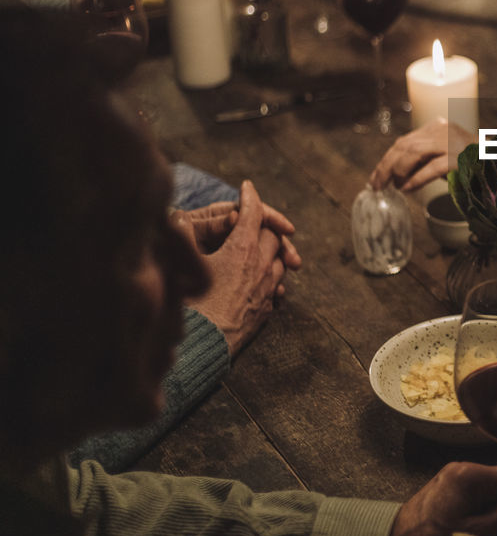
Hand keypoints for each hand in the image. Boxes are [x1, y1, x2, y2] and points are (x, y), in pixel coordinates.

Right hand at [186, 181, 302, 355]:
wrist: (204, 347)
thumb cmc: (189, 304)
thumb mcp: (182, 265)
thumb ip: (182, 236)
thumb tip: (179, 217)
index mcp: (242, 249)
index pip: (253, 213)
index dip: (250, 197)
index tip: (247, 187)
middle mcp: (262, 266)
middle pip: (272, 235)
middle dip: (262, 225)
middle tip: (251, 221)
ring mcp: (267, 289)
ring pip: (279, 261)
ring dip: (270, 251)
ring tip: (257, 249)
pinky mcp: (266, 310)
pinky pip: (277, 286)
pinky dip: (271, 276)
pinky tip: (259, 280)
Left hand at [370, 119, 476, 192]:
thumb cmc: (475, 164)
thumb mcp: (447, 155)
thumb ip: (426, 158)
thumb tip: (395, 174)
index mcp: (439, 127)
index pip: (405, 141)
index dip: (387, 159)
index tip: (376, 176)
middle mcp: (444, 130)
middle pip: (405, 145)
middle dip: (386, 166)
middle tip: (377, 185)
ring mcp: (452, 142)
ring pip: (413, 153)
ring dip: (398, 172)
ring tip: (393, 187)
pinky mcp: (460, 157)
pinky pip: (431, 167)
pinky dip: (416, 179)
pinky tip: (407, 188)